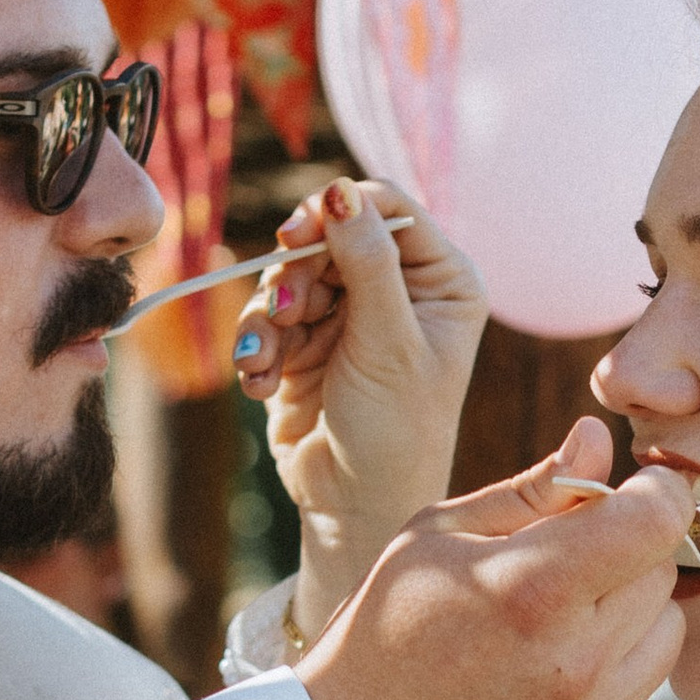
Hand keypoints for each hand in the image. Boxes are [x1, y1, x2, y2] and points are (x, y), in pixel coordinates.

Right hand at [237, 178, 488, 644]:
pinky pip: (266, 317)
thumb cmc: (395, 432)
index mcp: (441, 279)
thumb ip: (365, 263)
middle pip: (326, 236)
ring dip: (269, 316)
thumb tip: (340, 191)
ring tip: (269, 360)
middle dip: (296, 275)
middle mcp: (397, 289)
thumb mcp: (386, 342)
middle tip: (286, 313)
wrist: (356, 509)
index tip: (297, 234)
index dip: (337, 211)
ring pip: (288, 276)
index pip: (386, 208)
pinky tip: (260, 381)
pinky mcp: (305, 343)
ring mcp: (348, 315)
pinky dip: (257, 346)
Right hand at [300, 423, 695, 699]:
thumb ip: (530, 490)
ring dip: (629, 613)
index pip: (658, 519)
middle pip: (663, 570)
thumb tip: (599, 439)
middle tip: (563, 562)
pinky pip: (639, 689)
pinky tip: (543, 674)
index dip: (652, 494)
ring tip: (554, 621)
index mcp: (530, 590)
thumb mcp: (433, 540)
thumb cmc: (379, 635)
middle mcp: (574, 662)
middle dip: (627, 552)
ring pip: (666, 631)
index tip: (625, 495)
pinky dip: (610, 670)